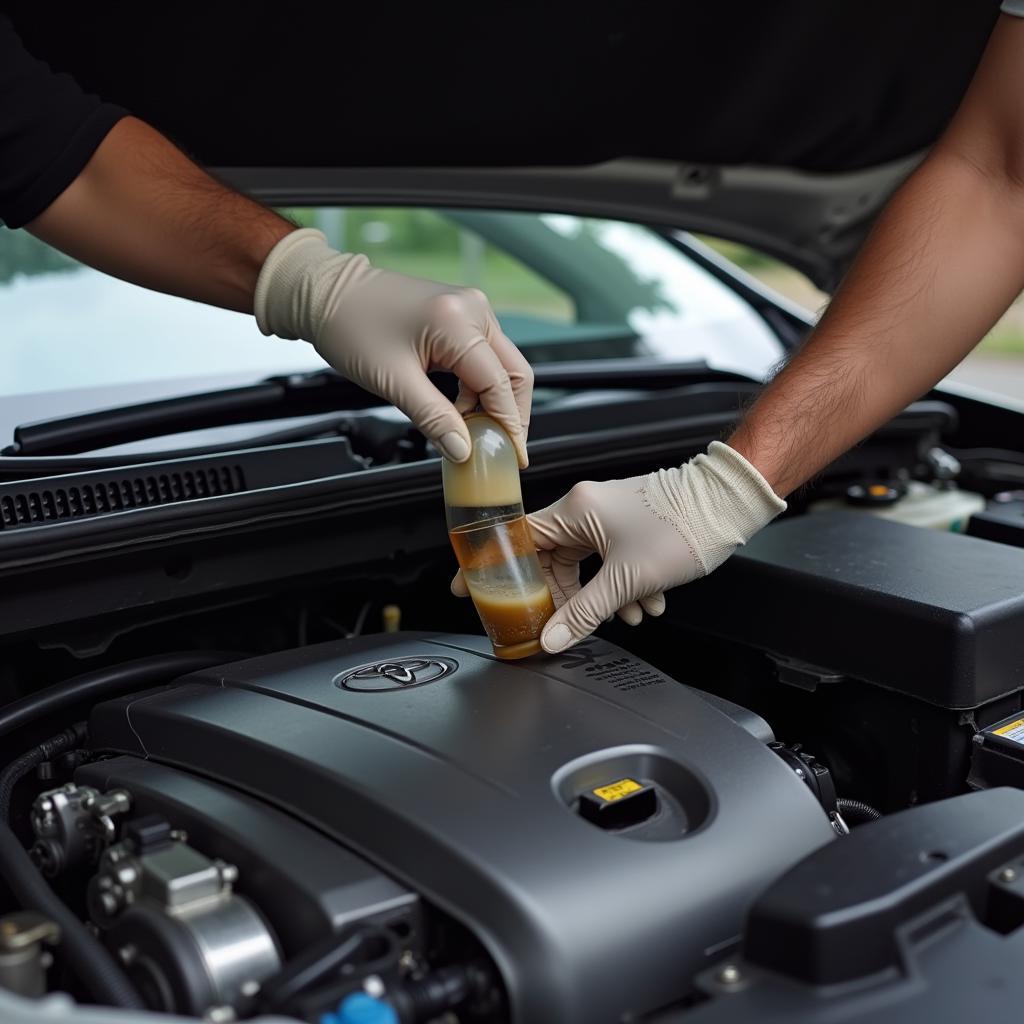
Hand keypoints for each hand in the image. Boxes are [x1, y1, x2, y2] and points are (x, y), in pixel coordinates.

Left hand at [254, 228, 532, 465]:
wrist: (325, 294)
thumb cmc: (349, 326)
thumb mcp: (394, 382)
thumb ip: (434, 419)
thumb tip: (463, 450)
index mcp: (459, 322)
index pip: (500, 384)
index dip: (509, 425)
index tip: (513, 455)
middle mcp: (473, 309)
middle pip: (514, 372)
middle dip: (510, 414)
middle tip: (500, 447)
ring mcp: (469, 309)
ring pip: (500, 366)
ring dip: (491, 402)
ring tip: (469, 431)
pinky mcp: (460, 315)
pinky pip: (483, 356)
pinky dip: (477, 386)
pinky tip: (459, 408)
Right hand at [451, 442, 785, 652]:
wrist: (728, 504)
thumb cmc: (683, 525)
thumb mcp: (626, 580)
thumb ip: (585, 614)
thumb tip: (553, 638)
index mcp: (574, 511)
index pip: (516, 539)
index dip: (491, 566)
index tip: (468, 586)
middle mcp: (586, 508)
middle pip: (552, 560)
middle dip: (566, 597)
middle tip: (562, 623)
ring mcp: (608, 515)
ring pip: (587, 565)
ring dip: (604, 596)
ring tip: (627, 614)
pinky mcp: (629, 524)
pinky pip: (610, 560)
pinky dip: (624, 586)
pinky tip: (646, 603)